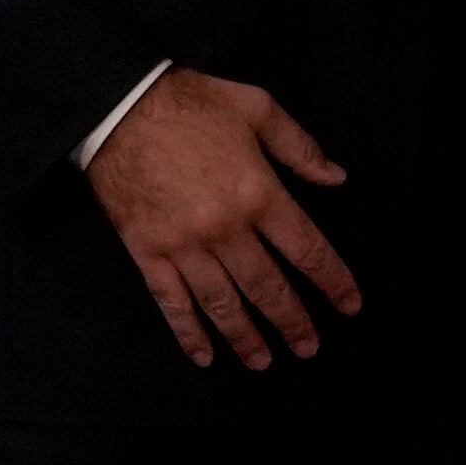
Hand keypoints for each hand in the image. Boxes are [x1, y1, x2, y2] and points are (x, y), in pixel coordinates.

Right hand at [83, 68, 362, 369]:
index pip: (307, 250)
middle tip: (309, 348)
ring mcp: (184, 244)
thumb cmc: (189, 103)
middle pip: (268, 287)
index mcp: (258, 194)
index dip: (332, 281)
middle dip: (293, 322)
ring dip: (245, 337)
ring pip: (222, 303)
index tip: (349, 306)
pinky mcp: (147, 250)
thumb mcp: (255, 107)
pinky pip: (170, 300)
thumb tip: (336, 177)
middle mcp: (226, 229)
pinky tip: (203, 355)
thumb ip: (299, 146)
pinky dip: (187, 331)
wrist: (116, 105)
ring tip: (263, 361)